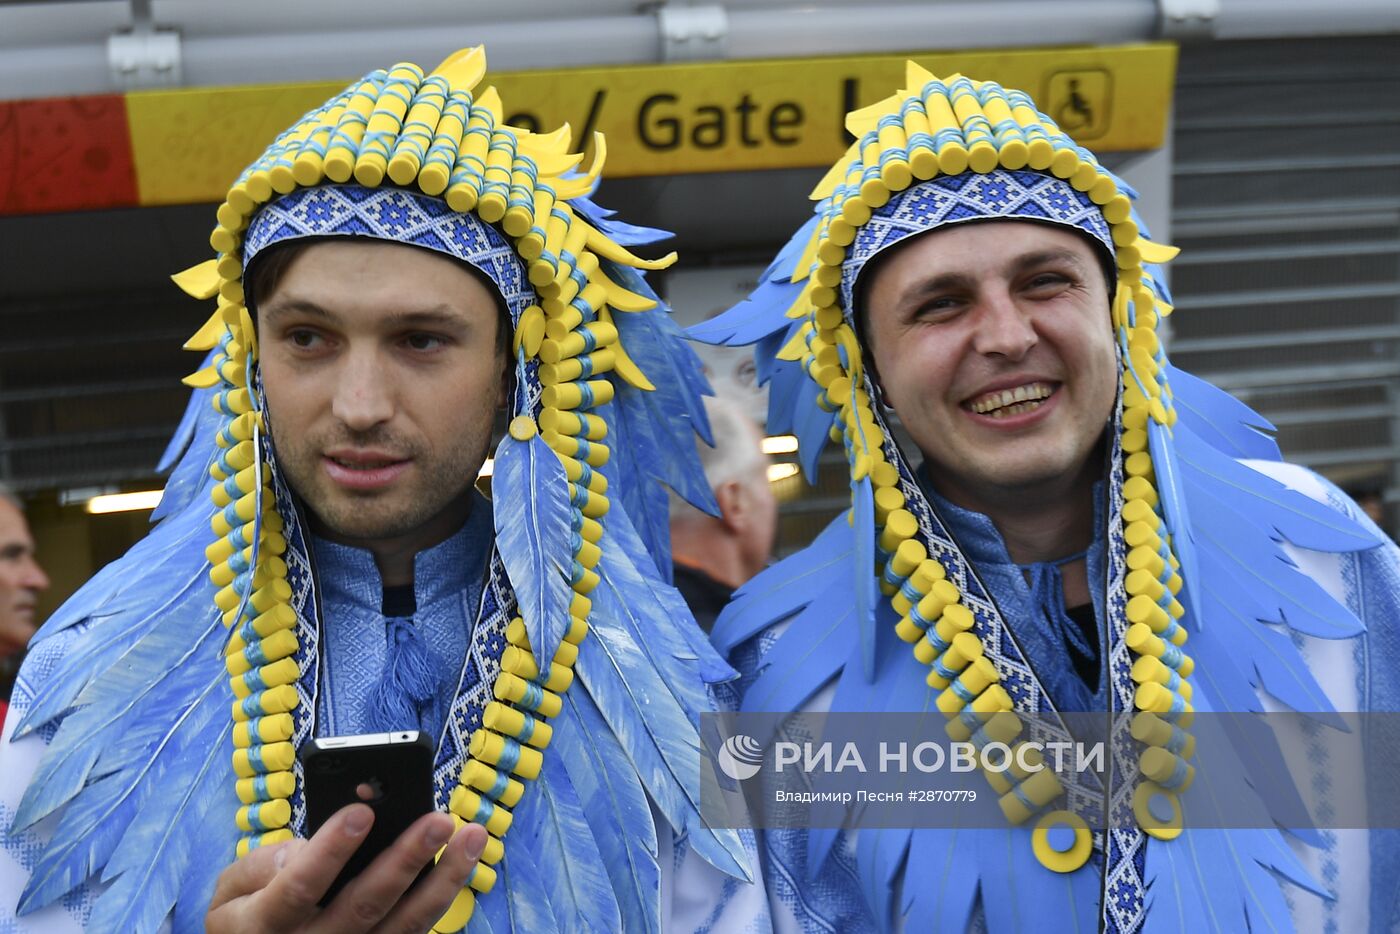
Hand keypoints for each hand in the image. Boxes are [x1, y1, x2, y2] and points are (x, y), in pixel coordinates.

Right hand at [206, 803, 487, 933]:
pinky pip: (414, 932)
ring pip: (403, 924)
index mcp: (263, 925)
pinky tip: (464, 862)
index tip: (360, 812)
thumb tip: (310, 847)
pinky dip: (442, 897)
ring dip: (444, 879)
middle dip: (405, 860)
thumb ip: (261, 866)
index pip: (297, 887)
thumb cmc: (247, 912)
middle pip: (364, 906)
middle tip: (439, 820)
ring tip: (472, 835)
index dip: (329, 851)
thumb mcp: (230, 891)